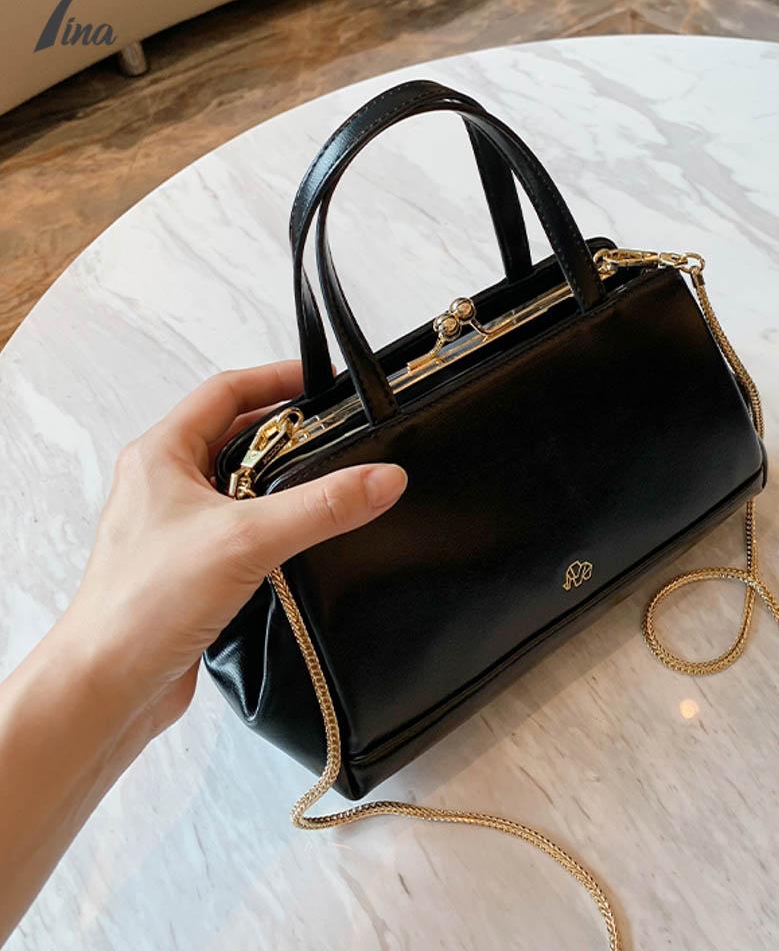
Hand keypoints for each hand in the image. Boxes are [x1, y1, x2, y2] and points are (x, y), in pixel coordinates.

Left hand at [63, 360, 406, 739]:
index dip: (278, 379)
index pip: (226, 392)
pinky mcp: (192, 564)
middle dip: (288, 432)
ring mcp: (177, 526)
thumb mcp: (246, 539)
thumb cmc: (141, 607)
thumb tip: (381, 478)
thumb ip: (321, 506)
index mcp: (161, 456)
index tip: (326, 383)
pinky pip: (240, 526)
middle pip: (235, 435)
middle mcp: (164, 484)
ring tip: (328, 483)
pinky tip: (301, 540)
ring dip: (281, 480)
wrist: (108, 687)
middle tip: (338, 434)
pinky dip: (273, 523)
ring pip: (240, 483)